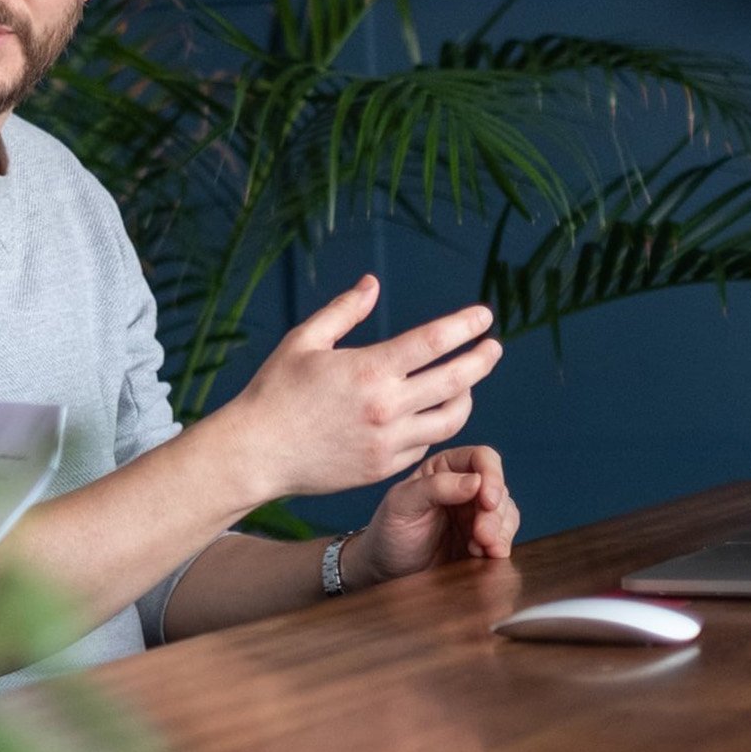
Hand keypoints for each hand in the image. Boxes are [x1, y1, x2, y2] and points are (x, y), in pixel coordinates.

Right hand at [216, 275, 501, 501]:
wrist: (256, 452)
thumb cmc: (274, 391)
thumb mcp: (303, 340)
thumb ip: (344, 311)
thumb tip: (372, 283)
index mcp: (369, 370)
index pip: (433, 342)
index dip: (463, 326)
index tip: (483, 317)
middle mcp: (386, 408)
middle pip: (456, 381)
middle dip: (482, 360)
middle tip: (494, 347)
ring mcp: (389, 442)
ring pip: (450, 420)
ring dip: (466, 397)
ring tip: (467, 384)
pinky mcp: (384, 468)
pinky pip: (425, 444)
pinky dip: (434, 425)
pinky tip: (429, 412)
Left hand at [347, 445, 519, 588]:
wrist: (387, 573)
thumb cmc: (388, 533)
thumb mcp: (401, 505)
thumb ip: (434, 487)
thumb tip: (475, 481)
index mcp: (443, 468)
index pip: (481, 458)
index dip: (491, 476)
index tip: (487, 501)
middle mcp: (464, 488)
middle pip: (499, 489)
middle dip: (494, 514)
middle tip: (482, 536)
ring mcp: (476, 515)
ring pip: (507, 514)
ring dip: (501, 532)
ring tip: (480, 548)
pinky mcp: (484, 541)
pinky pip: (506, 537)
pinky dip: (501, 546)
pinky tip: (483, 556)